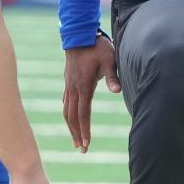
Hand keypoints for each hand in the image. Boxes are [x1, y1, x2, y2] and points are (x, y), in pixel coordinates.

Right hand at [63, 34, 121, 151]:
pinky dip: (68, 115)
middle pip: (72, 116)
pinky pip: (66, 103)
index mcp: (83, 86)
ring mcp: (69, 85)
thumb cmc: (97, 47)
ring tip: (76, 141)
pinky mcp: (68, 82)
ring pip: (67, 111)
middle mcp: (73, 88)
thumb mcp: (109, 59)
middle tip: (82, 149)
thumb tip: (117, 91)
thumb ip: (112, 76)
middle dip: (77, 134)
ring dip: (71, 127)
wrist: (79, 34)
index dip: (84, 130)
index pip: (83, 113)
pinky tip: (71, 120)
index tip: (86, 144)